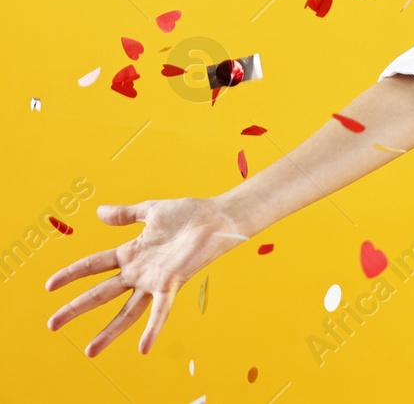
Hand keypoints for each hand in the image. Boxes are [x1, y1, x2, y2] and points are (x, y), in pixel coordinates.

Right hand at [45, 197, 247, 356]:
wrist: (217, 217)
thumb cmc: (188, 214)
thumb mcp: (151, 210)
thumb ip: (126, 214)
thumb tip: (99, 212)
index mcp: (131, 253)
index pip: (93, 265)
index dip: (71, 274)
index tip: (48, 286)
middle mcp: (139, 271)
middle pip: (101, 293)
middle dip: (76, 308)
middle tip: (52, 324)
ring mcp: (154, 280)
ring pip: (126, 311)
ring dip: (109, 331)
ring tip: (90, 351)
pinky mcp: (173, 284)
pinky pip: (161, 310)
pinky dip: (153, 328)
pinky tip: (143, 347)